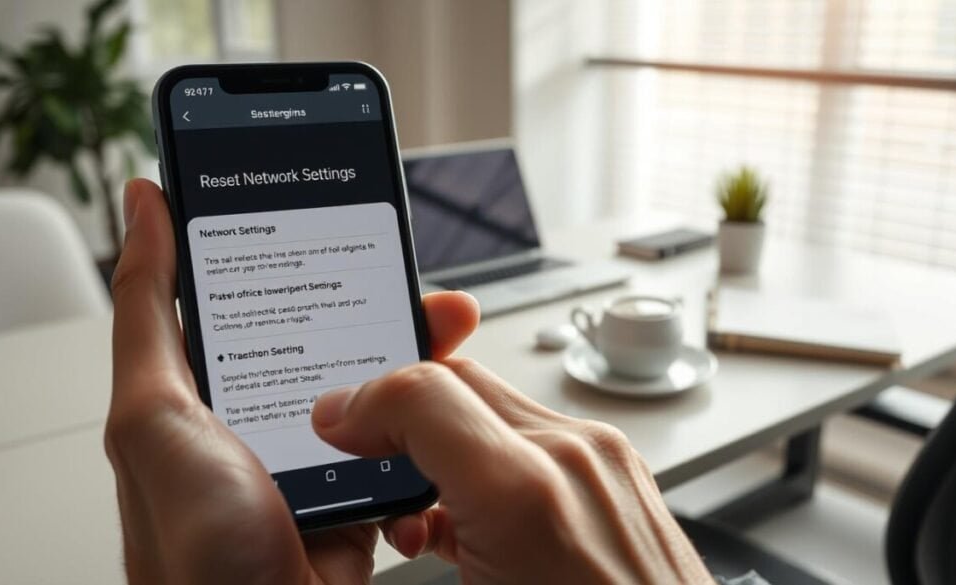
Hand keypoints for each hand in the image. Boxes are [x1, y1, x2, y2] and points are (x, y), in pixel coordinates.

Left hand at [105, 179, 479, 583]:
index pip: (249, 296)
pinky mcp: (360, 493)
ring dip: (415, 362)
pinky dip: (429, 429)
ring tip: (444, 332)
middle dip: (376, 302)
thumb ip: (148, 311)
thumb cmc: (197, 554)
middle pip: (326, 337)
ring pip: (374, 387)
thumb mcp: (154, 416)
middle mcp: (258, 421)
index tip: (328, 213)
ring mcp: (314, 457)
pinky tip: (445, 409)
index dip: (287, 251)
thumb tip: (142, 207)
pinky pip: (403, 444)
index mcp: (204, 394)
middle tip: (411, 282)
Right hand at [313, 365, 712, 580]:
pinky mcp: (619, 469)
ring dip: (441, 433)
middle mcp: (573, 456)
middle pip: (455, 381)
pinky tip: (472, 515)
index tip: (336, 431)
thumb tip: (380, 506)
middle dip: (398, 411)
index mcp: (525, 493)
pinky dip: (488, 452)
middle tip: (366, 460)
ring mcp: (604, 459)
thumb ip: (417, 523)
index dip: (362, 404)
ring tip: (419, 511)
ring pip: (492, 402)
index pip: (421, 389)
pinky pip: (534, 431)